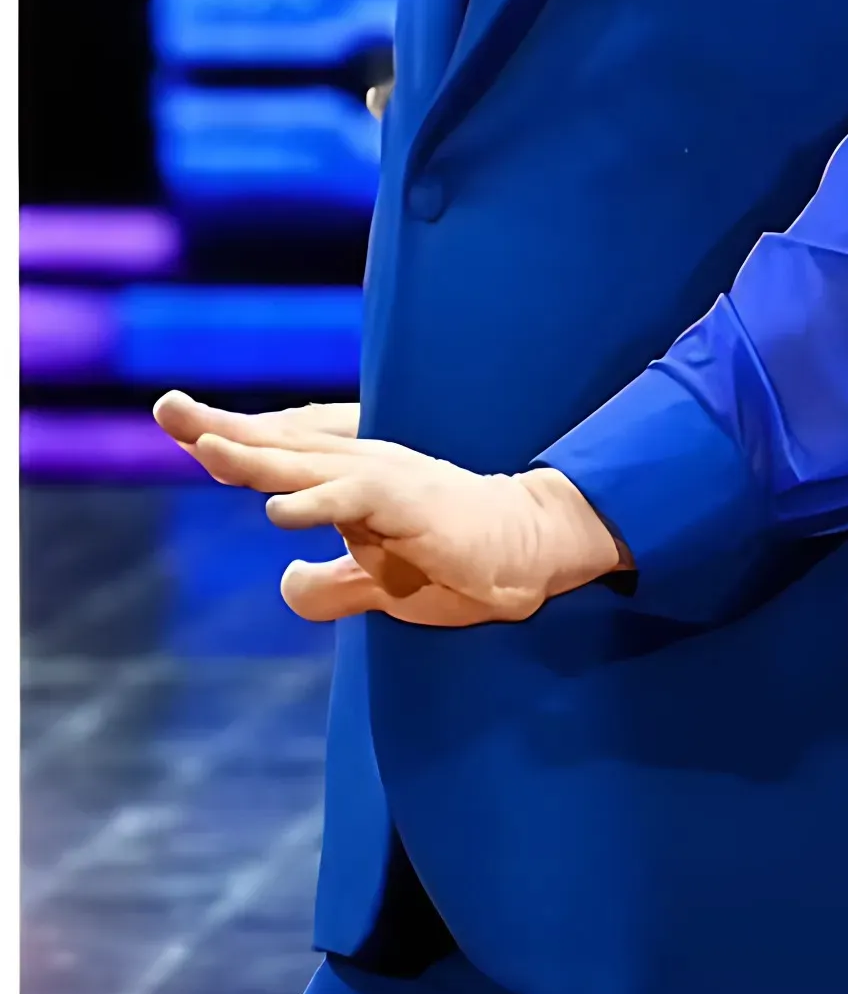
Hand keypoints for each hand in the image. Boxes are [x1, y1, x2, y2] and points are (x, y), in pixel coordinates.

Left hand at [152, 393, 628, 624]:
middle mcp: (364, 467)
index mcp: (353, 479)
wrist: (534, 556)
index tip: (181, 426)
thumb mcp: (383, 587)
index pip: (283, 453)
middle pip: (282, 445)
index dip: (233, 441)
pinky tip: (280, 512)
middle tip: (166, 406)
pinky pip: (356, 499)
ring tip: (204, 446)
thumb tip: (289, 582)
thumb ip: (333, 587)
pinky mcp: (413, 503)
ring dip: (255, 458)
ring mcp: (388, 481)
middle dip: (220, 428)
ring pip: (308, 466)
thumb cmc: (462, 565)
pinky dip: (318, 505)